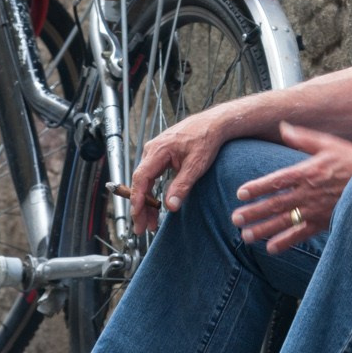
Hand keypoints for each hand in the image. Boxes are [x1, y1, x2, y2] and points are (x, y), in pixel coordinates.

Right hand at [126, 112, 229, 237]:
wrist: (214, 124)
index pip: (141, 178)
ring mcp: (155, 152)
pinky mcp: (160, 156)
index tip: (137, 215)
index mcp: (157, 150)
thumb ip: (182, 186)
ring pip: (145, 181)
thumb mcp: (196, 165)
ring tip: (150, 222)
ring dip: (146, 202)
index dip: (137, 199)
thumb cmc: (206, 139)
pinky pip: (151, 176)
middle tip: (142, 228)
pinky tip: (155, 205)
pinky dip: (151, 192)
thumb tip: (170, 206)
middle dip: (140, 207)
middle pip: (140, 182)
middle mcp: (152, 150)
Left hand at [232, 122, 351, 254]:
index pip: (276, 181)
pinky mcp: (324, 222)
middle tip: (235, 218)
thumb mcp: (329, 144)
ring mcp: (316, 210)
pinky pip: (301, 234)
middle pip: (275, 204)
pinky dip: (285, 242)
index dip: (257, 187)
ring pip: (284, 222)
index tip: (240, 193)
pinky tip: (271, 248)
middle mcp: (309, 193)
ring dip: (263, 229)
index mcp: (307, 172)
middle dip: (254, 212)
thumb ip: (303, 138)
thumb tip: (283, 126)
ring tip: (245, 236)